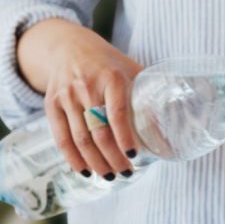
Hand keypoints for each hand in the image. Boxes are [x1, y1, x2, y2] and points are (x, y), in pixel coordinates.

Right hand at [17, 18, 142, 179]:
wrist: (69, 47)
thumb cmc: (107, 63)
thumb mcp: (130, 69)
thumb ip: (148, 93)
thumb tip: (172, 125)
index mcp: (111, 77)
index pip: (117, 113)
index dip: (125, 138)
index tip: (134, 156)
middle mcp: (86, 87)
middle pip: (99, 132)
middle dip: (113, 158)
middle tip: (126, 173)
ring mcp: (67, 96)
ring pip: (80, 139)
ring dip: (96, 162)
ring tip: (109, 176)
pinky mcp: (52, 105)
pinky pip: (61, 138)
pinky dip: (73, 158)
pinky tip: (85, 171)